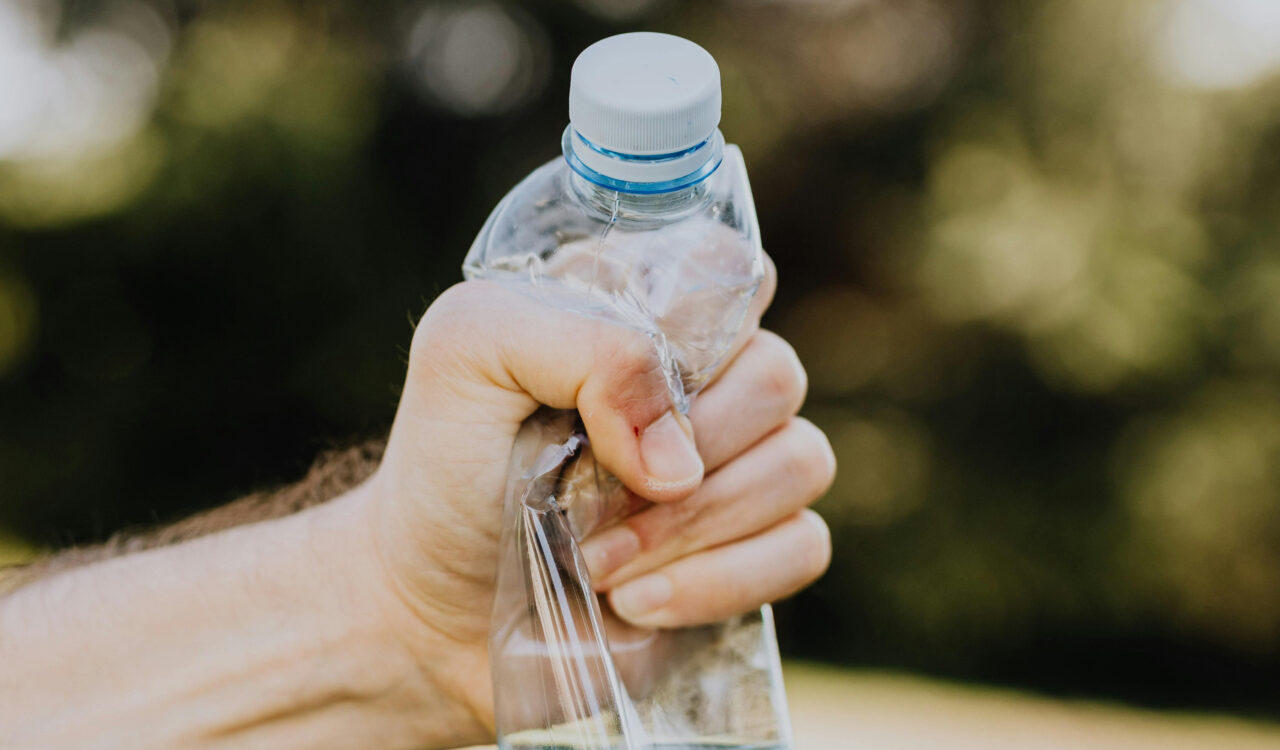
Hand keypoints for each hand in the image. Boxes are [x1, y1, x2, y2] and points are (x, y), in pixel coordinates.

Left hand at [360, 253, 834, 735]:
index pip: (733, 270)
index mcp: (643, 311)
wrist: (432, 603)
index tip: (625, 383)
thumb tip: (679, 448)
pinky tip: (636, 600)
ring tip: (597, 562)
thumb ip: (575, 342)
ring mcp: (737, 467)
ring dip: (693, 526)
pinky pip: (804, 547)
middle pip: (777, 374)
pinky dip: (720, 581)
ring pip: (802, 463)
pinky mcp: (752, 552)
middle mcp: (704, 379)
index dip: (701, 325)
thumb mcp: (467, 357)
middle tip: (593, 496)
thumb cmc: (446, 465)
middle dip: (689, 447)